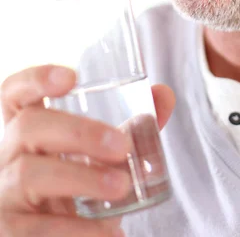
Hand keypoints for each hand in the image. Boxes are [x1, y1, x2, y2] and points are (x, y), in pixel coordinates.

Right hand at [0, 65, 175, 235]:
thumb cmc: (81, 189)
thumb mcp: (103, 156)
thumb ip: (133, 126)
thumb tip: (164, 94)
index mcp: (27, 130)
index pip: (15, 93)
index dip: (35, 79)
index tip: (72, 77)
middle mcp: (7, 156)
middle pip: (28, 127)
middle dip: (78, 131)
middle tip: (121, 146)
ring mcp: (4, 195)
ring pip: (29, 174)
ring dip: (81, 178)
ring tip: (121, 186)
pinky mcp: (11, 233)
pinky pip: (35, 229)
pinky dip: (75, 230)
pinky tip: (107, 232)